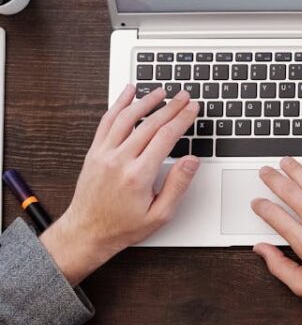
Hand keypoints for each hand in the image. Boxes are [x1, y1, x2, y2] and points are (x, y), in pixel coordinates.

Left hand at [40, 86, 199, 284]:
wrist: (85, 233)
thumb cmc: (122, 227)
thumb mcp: (159, 214)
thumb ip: (178, 185)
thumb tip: (192, 160)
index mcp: (138, 175)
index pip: (166, 136)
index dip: (182, 118)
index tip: (193, 108)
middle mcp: (119, 160)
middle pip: (150, 123)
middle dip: (170, 106)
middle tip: (184, 96)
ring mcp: (104, 154)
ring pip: (126, 118)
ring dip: (146, 101)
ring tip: (160, 91)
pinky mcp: (94, 153)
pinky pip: (106, 122)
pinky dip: (118, 104)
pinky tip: (128, 93)